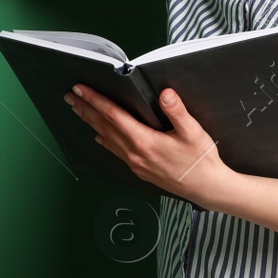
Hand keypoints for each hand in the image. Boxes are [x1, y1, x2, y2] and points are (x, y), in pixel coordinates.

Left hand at [64, 84, 229, 204]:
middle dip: (85, 109)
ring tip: (78, 111)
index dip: (95, 100)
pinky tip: (98, 137)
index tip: (81, 89)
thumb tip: (165, 94)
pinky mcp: (139, 169)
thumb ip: (177, 112)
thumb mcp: (193, 133)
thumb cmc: (200, 161)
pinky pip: (115, 151)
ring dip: (90, 123)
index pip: (113, 116)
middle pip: (103, 126)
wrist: (206, 188)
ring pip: (106, 138)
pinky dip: (104, 140)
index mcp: (144, 141)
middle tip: (70, 96)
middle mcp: (135, 153)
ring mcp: (135, 162)